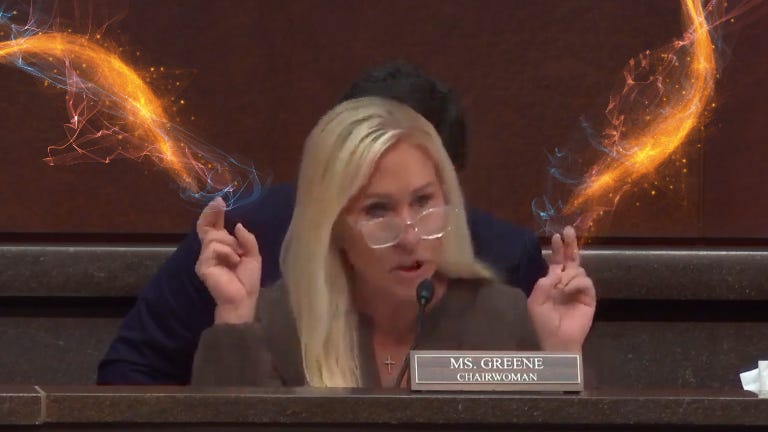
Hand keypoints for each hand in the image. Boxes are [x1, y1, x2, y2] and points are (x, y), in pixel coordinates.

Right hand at [195, 197, 261, 323]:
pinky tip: (232, 263)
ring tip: (237, 258)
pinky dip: (227, 253)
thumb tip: (238, 225)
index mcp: (223, 247)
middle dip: (212, 213)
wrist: (243, 299)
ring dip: (230, 244)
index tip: (219, 201)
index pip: (214, 227)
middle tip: (219, 203)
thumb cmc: (247, 280)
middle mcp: (211, 251)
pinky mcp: (202, 265)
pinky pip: (214, 248)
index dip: (214, 214)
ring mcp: (205, 258)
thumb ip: (247, 239)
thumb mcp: (253, 256)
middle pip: (205, 227)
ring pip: (214, 237)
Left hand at [527, 226, 595, 351]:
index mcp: (553, 282)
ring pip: (577, 269)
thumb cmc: (544, 322)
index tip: (556, 236)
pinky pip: (585, 281)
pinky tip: (568, 290)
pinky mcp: (589, 296)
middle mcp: (566, 282)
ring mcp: (578, 288)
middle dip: (570, 244)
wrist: (558, 339)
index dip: (558, 248)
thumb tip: (554, 271)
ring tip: (560, 288)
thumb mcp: (535, 302)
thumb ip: (542, 284)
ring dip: (568, 275)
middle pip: (571, 258)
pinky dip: (575, 283)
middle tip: (568, 230)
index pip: (557, 261)